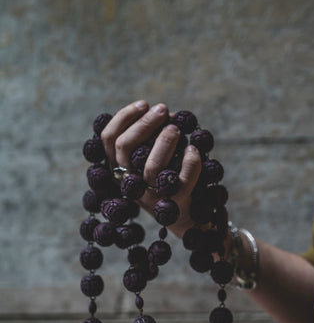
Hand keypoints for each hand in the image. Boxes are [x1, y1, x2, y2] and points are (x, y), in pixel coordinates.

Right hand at [101, 100, 201, 237]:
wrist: (188, 218)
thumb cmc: (169, 180)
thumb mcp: (153, 159)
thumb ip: (152, 139)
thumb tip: (164, 113)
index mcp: (120, 171)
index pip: (108, 140)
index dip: (123, 118)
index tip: (144, 104)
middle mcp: (131, 184)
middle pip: (124, 148)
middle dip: (144, 123)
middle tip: (163, 110)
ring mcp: (151, 196)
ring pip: (152, 167)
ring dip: (165, 141)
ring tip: (177, 128)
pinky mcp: (174, 204)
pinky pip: (182, 179)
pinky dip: (191, 161)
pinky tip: (194, 149)